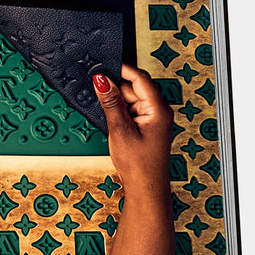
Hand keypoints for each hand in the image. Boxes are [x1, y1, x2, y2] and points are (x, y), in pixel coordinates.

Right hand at [92, 63, 173, 191]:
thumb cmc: (138, 164)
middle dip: (115, 87)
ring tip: (105, 112)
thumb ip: (110, 102)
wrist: (144, 188)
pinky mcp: (146, 126)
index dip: (121, 69)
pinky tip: (111, 119)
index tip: (103, 66)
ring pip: (131, 98)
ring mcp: (152, 118)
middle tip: (96, 89)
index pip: (140, 78)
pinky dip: (119, 111)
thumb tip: (101, 80)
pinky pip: (130, 110)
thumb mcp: (120, 129)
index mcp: (158, 108)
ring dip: (116, 101)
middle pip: (134, 87)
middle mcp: (158, 111)